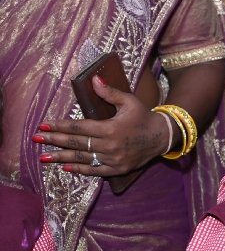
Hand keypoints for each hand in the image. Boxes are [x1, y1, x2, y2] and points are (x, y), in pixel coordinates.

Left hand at [33, 75, 167, 175]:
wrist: (162, 137)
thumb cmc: (143, 116)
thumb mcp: (129, 101)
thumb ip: (109, 92)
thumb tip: (93, 79)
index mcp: (111, 128)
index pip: (79, 127)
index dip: (60, 126)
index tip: (44, 125)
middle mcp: (110, 146)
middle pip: (76, 143)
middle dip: (54, 140)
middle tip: (36, 139)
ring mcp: (113, 159)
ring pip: (82, 158)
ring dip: (61, 157)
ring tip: (43, 157)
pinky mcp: (118, 169)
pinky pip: (95, 170)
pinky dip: (80, 169)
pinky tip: (65, 167)